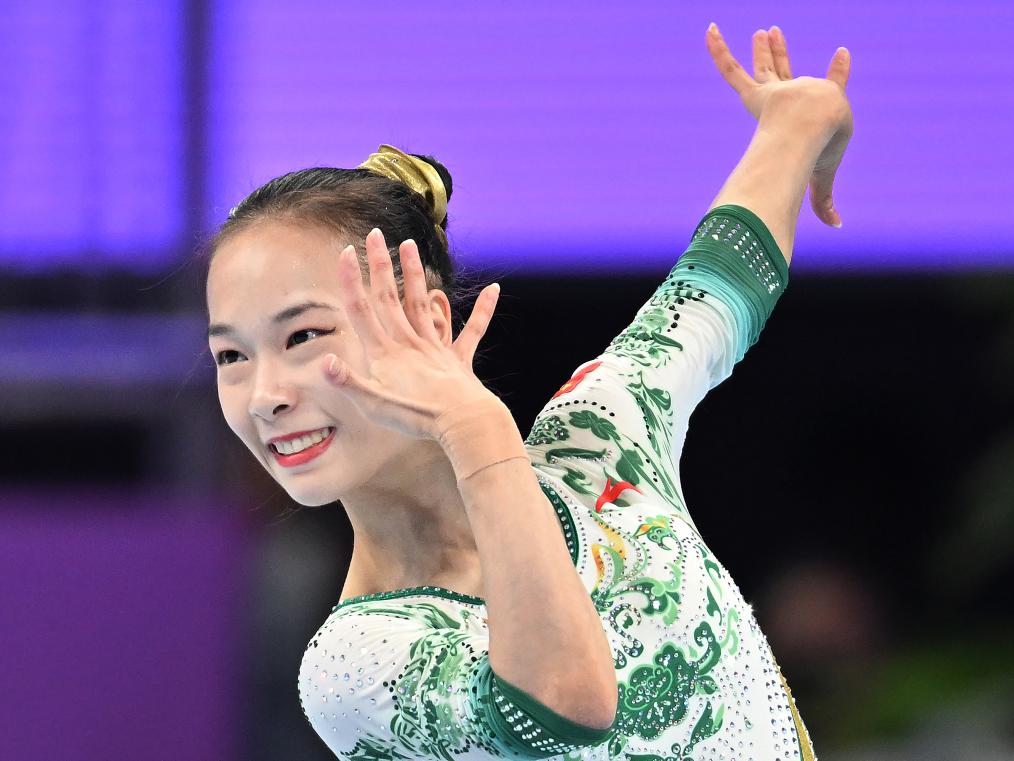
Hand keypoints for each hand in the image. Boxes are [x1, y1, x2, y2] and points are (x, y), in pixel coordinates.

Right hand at [323, 228, 501, 439]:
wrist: (460, 423)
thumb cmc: (415, 418)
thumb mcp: (372, 405)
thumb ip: (347, 382)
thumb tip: (324, 360)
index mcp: (385, 352)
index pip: (362, 310)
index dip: (352, 280)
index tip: (346, 251)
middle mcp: (409, 342)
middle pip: (390, 298)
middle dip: (380, 265)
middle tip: (374, 234)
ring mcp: (436, 348)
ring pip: (423, 303)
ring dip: (415, 274)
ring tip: (409, 246)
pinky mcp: (459, 360)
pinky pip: (473, 331)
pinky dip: (483, 311)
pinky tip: (494, 289)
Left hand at [706, 24, 853, 226]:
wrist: (816, 124)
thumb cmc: (824, 148)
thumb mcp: (824, 176)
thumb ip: (823, 199)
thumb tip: (836, 226)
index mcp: (822, 109)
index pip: (833, 87)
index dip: (838, 72)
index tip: (842, 53)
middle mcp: (799, 94)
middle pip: (788, 73)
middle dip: (783, 55)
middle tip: (777, 38)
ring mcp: (776, 93)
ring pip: (766, 68)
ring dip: (764, 50)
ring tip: (762, 32)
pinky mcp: (756, 95)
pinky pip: (731, 71)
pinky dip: (718, 51)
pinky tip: (709, 30)